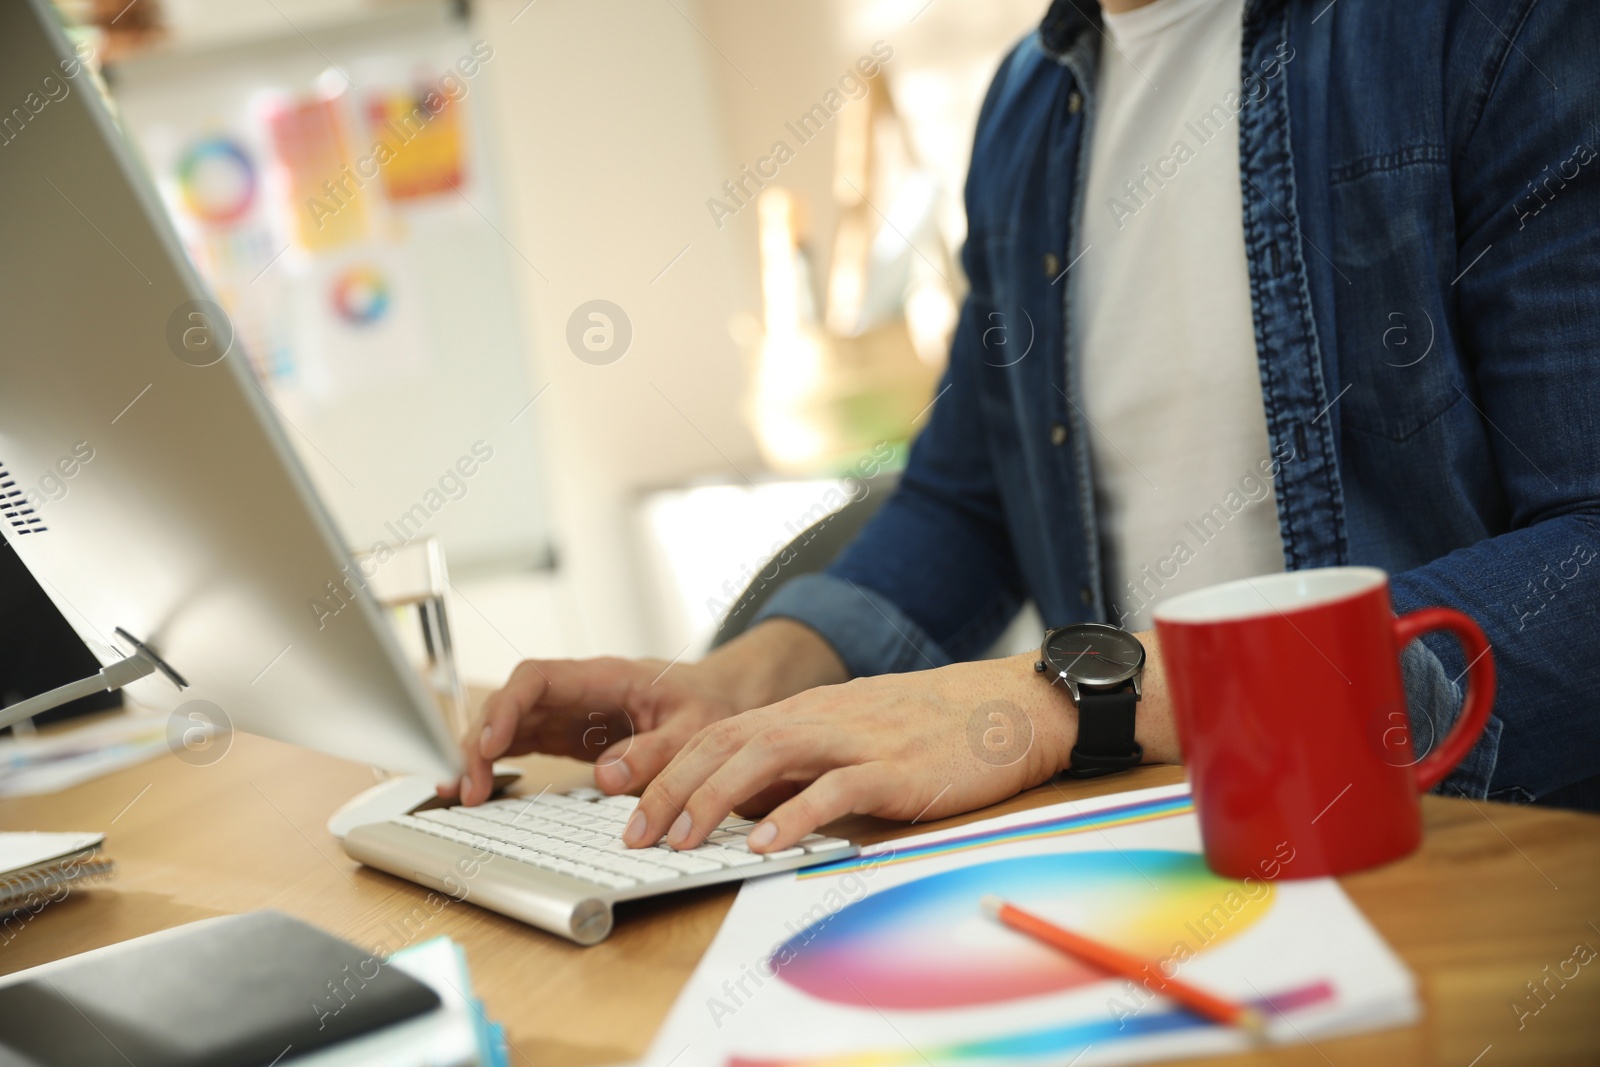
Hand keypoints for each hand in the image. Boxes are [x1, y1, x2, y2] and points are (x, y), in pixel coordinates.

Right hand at [445, 619, 848, 805]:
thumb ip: (656, 752)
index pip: (537, 677)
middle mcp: (577, 691)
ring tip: (462, 795)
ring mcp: (567, 711)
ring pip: (508, 723)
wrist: (722, 700)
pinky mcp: (567, 734)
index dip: (507, 707)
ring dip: (480, 755)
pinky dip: (495, 763)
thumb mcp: (696, 728)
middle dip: (481, 738)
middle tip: (469, 787)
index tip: (491, 744)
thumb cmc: (710, 705)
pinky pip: (521, 742)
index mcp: (605, 676)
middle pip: (511, 702)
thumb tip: (607, 777)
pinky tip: (476, 790)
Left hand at [623, 636, 1178, 852]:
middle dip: (672, 789)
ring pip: (765, 758)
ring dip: (715, 800)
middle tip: (637, 834)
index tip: (632, 812)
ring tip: (683, 840)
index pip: (716, 735)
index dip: (667, 772)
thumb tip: (744, 803)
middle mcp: (819, 718)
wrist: (1008, 705)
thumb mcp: (852, 733)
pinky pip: (833, 789)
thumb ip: (799, 762)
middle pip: (724, 744)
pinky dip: (794, 814)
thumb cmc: (931, 726)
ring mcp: (855, 739)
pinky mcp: (893, 768)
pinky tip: (766, 842)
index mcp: (805, 712)